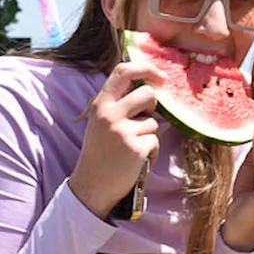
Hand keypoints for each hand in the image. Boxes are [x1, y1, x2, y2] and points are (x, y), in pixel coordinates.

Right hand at [69, 62, 165, 218]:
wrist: (92, 185)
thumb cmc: (101, 152)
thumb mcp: (101, 121)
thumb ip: (119, 103)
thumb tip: (148, 85)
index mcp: (100, 104)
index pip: (122, 71)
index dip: (145, 68)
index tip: (160, 76)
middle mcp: (110, 114)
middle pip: (147, 94)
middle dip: (152, 106)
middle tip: (142, 121)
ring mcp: (123, 131)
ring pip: (154, 121)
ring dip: (149, 135)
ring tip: (132, 147)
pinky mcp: (136, 148)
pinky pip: (155, 141)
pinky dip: (151, 152)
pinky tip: (136, 160)